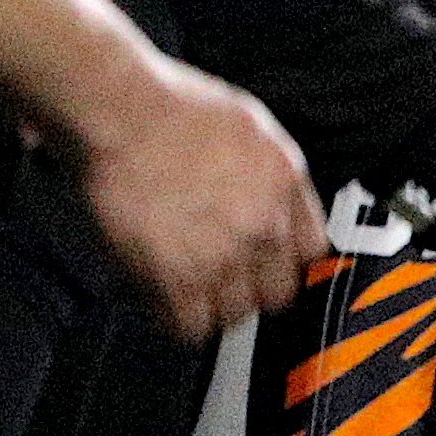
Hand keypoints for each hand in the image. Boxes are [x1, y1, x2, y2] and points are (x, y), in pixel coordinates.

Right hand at [70, 66, 326, 339]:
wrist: (124, 114)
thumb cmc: (173, 107)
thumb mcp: (252, 127)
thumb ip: (270, 172)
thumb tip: (273, 199)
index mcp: (286, 185)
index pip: (311, 252)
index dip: (283, 260)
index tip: (265, 262)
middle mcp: (264, 226)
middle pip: (277, 293)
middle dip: (251, 290)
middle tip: (222, 280)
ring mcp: (223, 256)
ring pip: (235, 316)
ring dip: (213, 308)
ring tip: (189, 290)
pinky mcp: (176, 277)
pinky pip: (191, 328)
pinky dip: (178, 322)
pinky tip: (164, 302)